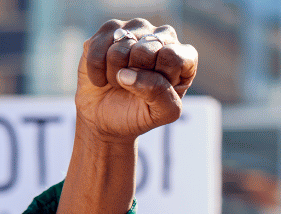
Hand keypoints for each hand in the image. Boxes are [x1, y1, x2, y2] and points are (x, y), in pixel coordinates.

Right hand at [75, 19, 196, 142]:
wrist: (106, 116)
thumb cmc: (140, 113)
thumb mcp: (162, 113)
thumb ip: (160, 94)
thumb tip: (129, 74)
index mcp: (184, 57)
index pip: (173, 57)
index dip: (160, 77)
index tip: (157, 90)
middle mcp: (163, 37)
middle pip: (146, 50)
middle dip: (136, 76)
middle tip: (135, 86)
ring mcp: (136, 29)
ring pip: (121, 45)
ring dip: (115, 74)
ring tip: (120, 82)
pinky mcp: (108, 29)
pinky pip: (98, 46)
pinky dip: (97, 70)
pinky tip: (102, 77)